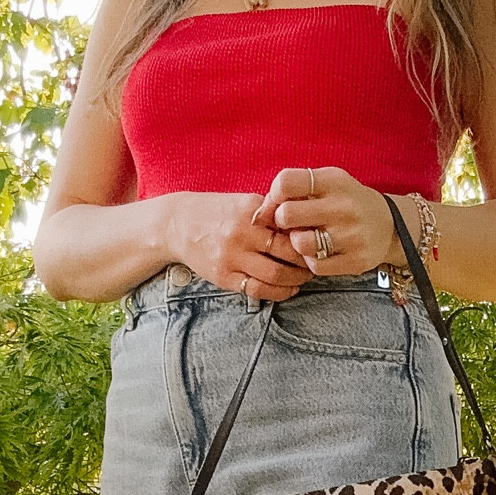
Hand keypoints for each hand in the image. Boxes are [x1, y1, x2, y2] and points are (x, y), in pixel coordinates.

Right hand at [169, 192, 311, 300]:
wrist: (177, 224)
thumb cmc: (218, 212)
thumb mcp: (245, 202)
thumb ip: (272, 212)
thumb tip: (306, 225)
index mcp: (251, 211)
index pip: (291, 228)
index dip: (309, 239)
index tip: (318, 243)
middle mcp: (241, 234)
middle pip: (287, 254)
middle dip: (306, 262)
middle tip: (316, 263)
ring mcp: (231, 257)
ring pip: (275, 275)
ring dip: (296, 280)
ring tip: (303, 277)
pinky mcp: (223, 276)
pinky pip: (257, 290)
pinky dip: (278, 292)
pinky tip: (288, 289)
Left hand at [253, 167, 402, 276]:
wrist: (391, 226)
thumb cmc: (347, 202)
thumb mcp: (327, 184)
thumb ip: (294, 191)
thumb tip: (259, 215)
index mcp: (334, 181)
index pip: (286, 182)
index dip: (274, 195)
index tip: (279, 203)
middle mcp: (344, 207)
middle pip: (287, 215)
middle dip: (281, 221)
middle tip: (290, 224)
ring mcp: (351, 236)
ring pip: (299, 244)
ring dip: (296, 243)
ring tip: (306, 238)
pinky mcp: (354, 261)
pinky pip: (314, 266)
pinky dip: (310, 260)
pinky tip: (319, 252)